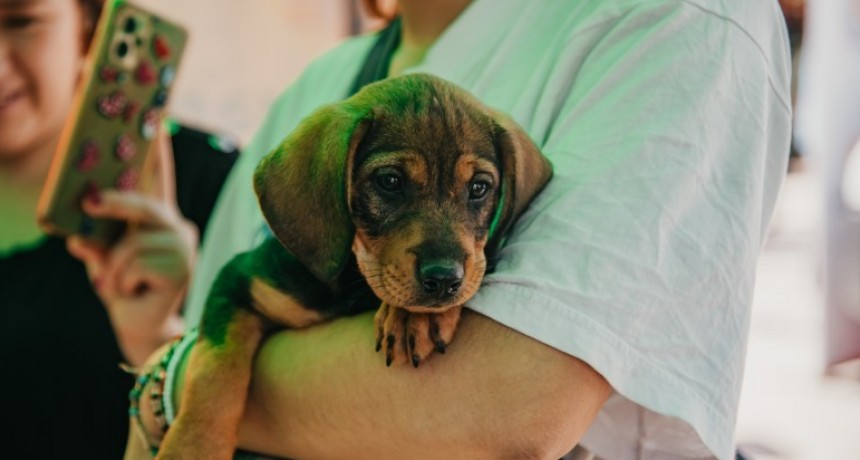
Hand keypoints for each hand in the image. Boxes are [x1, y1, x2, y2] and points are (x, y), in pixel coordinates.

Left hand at [67, 127, 195, 365]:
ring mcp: (183, 245)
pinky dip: (119, 281)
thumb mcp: (103, 260)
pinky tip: (134, 293)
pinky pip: (132, 262)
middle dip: (112, 204)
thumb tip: (76, 236)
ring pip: (129, 242)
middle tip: (88, 203)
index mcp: (159, 220)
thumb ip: (94, 243)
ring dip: (111, 269)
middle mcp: (177, 227)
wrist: (143, 330)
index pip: (158, 177)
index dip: (158, 148)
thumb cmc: (123, 289)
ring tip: (119, 287)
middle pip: (143, 205)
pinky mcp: (181, 266)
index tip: (157, 115)